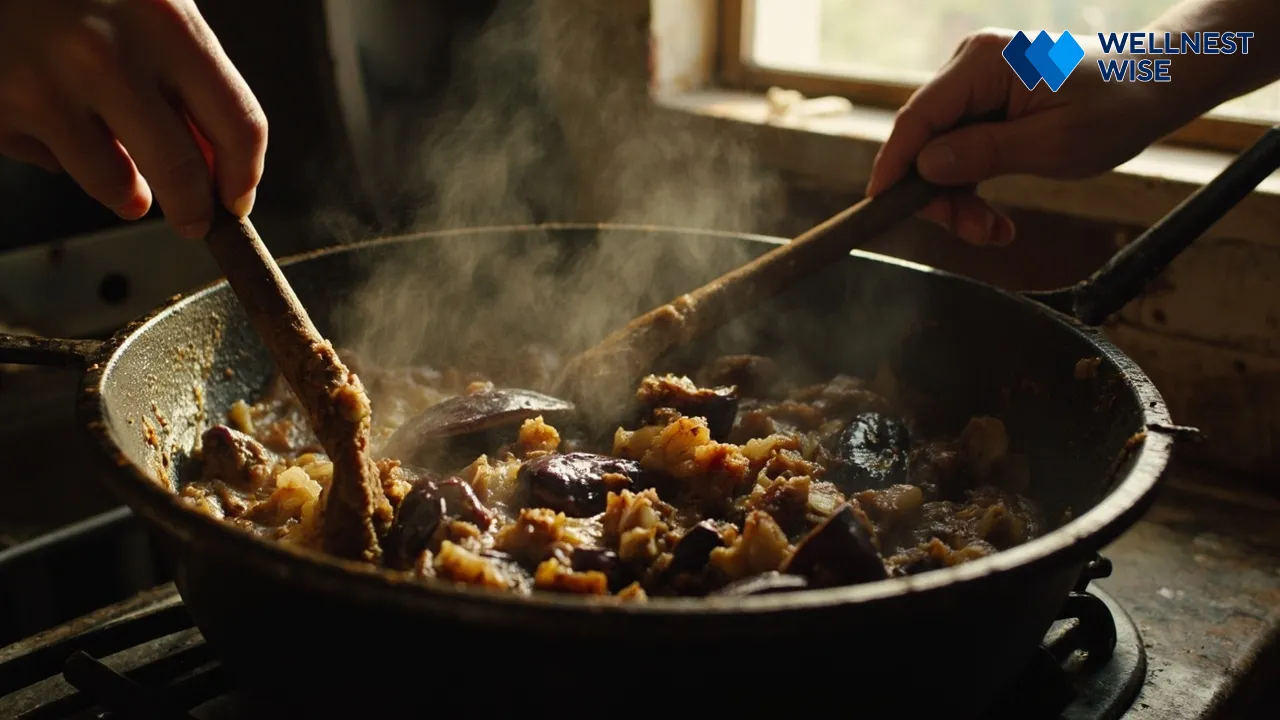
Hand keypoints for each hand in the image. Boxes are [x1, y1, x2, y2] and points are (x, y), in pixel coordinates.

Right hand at [0, 0, 266, 238]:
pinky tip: (51, 112)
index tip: (238, 199)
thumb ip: (187, 73)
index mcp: (164, 20)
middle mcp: (105, 54)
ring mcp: (44, 84)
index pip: (236, 122)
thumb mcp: (149, 6)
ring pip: (115, 185)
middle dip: (194, 210)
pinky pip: (49, 162)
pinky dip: (60, 153)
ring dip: (126, 192)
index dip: (245, 175)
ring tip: (121, 170)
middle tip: (194, 221)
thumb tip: (217, 162)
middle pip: (180, 171)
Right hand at [866, 28, 1167, 246]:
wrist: (1157, 86)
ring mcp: (978, 83)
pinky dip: (971, 186)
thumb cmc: (1117, 106)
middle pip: (924, 139)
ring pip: (940, 152)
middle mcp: (971, 65)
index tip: (880, 205)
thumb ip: (984, 154)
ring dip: (957, 198)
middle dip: (938, 193)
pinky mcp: (987, 103)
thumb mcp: (1054, 143)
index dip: (893, 165)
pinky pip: (960, 149)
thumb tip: (925, 167)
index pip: (917, 118)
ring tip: (991, 232)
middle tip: (971, 233)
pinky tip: (994, 218)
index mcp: (983, 62)